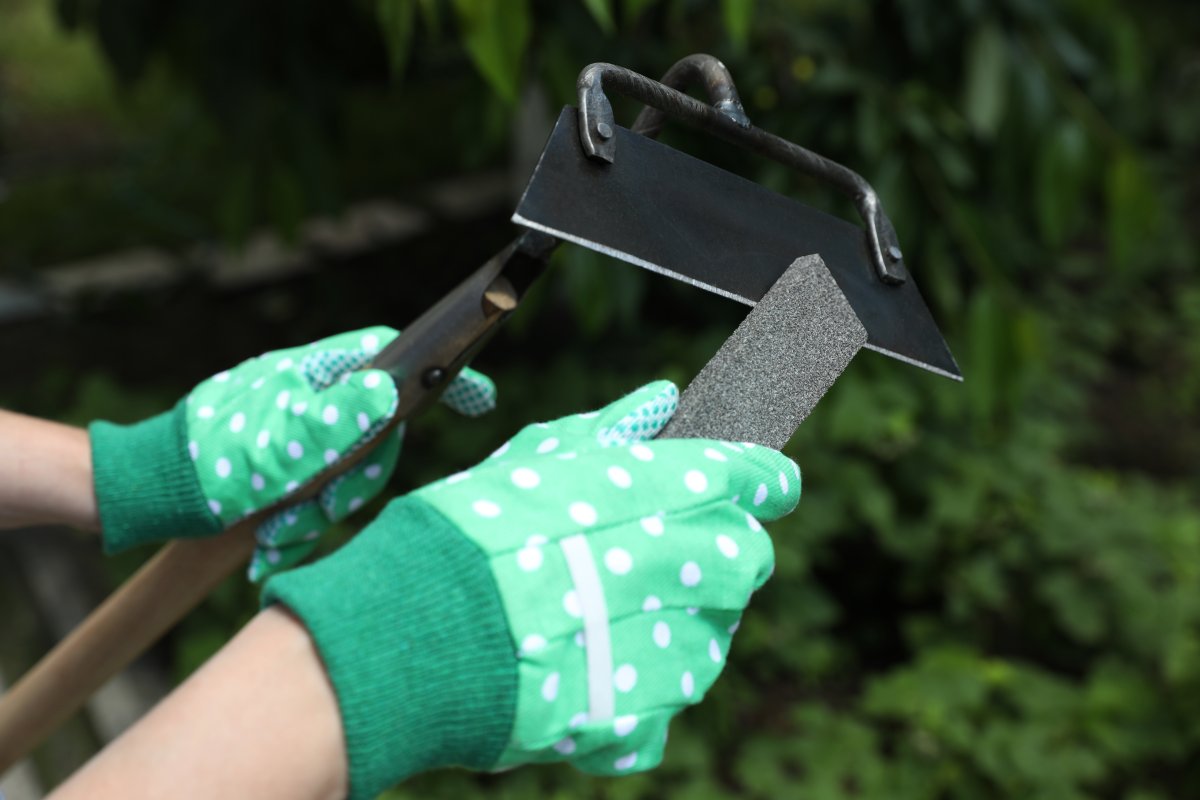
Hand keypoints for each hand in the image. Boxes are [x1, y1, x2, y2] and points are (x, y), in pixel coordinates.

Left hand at [89, 326, 495, 579]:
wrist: (149, 492)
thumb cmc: (210, 460)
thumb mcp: (280, 445)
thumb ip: (339, 420)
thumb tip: (390, 389)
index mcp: (316, 374)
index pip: (391, 358)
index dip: (440, 374)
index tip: (481, 398)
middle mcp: (315, 397)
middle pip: (377, 435)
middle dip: (351, 482)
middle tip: (314, 508)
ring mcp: (304, 431)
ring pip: (349, 473)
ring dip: (317, 512)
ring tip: (277, 531)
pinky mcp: (290, 465)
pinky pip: (320, 495)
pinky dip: (300, 523)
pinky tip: (271, 540)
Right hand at [263, 380, 799, 797]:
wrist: (422, 629)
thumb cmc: (472, 528)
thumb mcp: (537, 457)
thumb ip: (611, 430)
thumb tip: (661, 400)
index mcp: (676, 491)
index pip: (760, 478)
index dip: (757, 481)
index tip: (755, 487)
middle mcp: (696, 567)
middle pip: (745, 558)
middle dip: (710, 553)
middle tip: (640, 556)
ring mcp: (678, 649)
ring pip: (709, 635)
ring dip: (668, 625)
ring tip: (590, 618)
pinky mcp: (647, 714)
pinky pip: (663, 706)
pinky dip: (632, 695)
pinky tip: (581, 675)